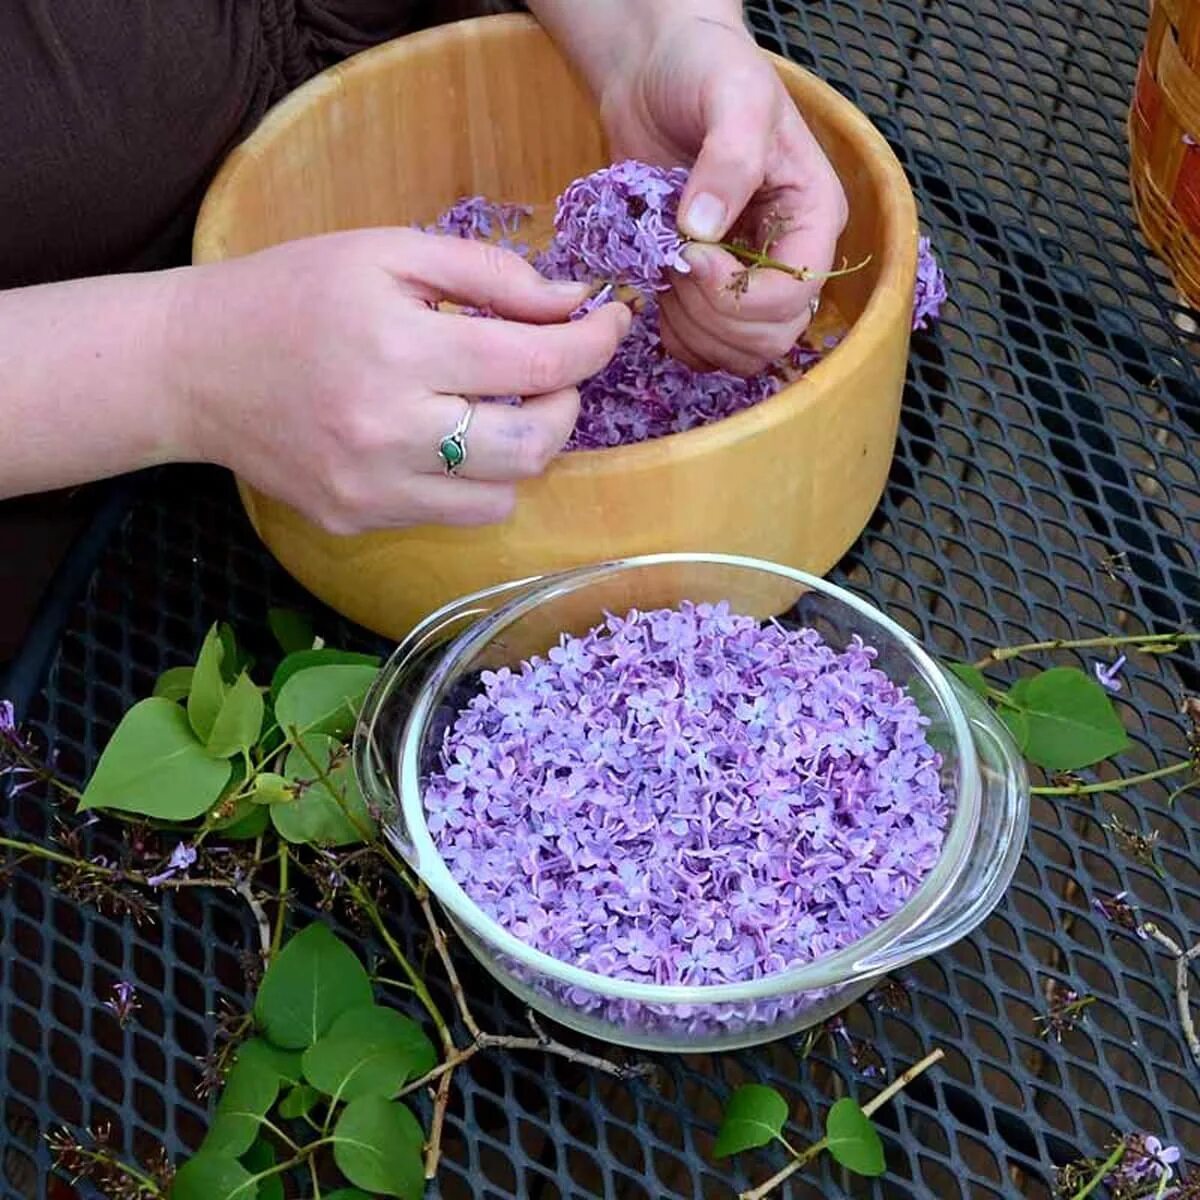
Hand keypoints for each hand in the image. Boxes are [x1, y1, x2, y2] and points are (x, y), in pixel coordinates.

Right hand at [170, 229, 629, 533]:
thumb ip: (489, 274)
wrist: (191, 367)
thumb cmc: (291, 293)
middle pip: (534, 446)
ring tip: (498, 404)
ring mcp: (373, 488)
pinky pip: (456, 513)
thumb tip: (573, 303)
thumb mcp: (386, 251)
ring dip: (526, 448)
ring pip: (505, 493)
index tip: (611, 322)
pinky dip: (477, 477)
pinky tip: (451, 438)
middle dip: (567, 404)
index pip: (537, 364)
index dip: (594, 343)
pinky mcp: (360, 520)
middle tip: (553, 371)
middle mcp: (390, 431)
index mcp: (398, 347)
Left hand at [595, 6, 847, 374]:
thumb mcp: (729, 95)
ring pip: (741, 353)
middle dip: (715, 315)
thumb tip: (706, 229)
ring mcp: (749, 279)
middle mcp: (789, 256)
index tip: (690, 254)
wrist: (657, 73)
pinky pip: (705, 350)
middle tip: (674, 265)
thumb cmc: (704, 70)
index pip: (796, 294)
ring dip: (694, 332)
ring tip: (665, 275)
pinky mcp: (710, 293)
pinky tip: (658, 299)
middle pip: (772, 336)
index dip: (739, 294)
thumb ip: (730, 157)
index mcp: (813, 216)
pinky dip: (678, 339)